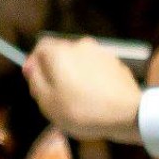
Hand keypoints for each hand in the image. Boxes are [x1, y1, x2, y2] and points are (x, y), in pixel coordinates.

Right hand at [23, 36, 144, 143]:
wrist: (127, 114)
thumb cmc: (81, 110)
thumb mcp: (47, 101)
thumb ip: (35, 80)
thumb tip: (31, 65)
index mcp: (59, 51)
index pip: (40, 47)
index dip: (34, 63)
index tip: (35, 82)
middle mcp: (80, 45)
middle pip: (61, 54)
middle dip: (55, 71)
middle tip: (56, 95)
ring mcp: (101, 52)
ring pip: (80, 61)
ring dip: (75, 75)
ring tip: (78, 99)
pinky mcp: (117, 63)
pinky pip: (96, 68)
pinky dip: (92, 79)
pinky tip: (95, 97)